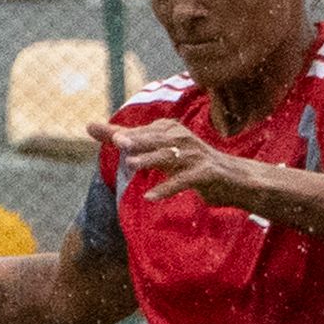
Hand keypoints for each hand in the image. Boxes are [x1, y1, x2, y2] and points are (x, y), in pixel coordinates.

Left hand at [94, 118, 271, 212]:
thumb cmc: (192, 164)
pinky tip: (150, 197)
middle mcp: (182, 139)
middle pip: (155, 139)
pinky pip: (183, 181)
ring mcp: (195, 156)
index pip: (142, 131)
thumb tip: (89, 126)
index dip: (121, 132)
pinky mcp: (205, 174)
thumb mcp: (160, 151)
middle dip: (137, 139)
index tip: (98, 131)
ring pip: (169, 156)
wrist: (234, 179)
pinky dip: (166, 188)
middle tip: (116, 140)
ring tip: (131, 164)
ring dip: (150, 159)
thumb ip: (127, 140)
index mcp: (171, 130)